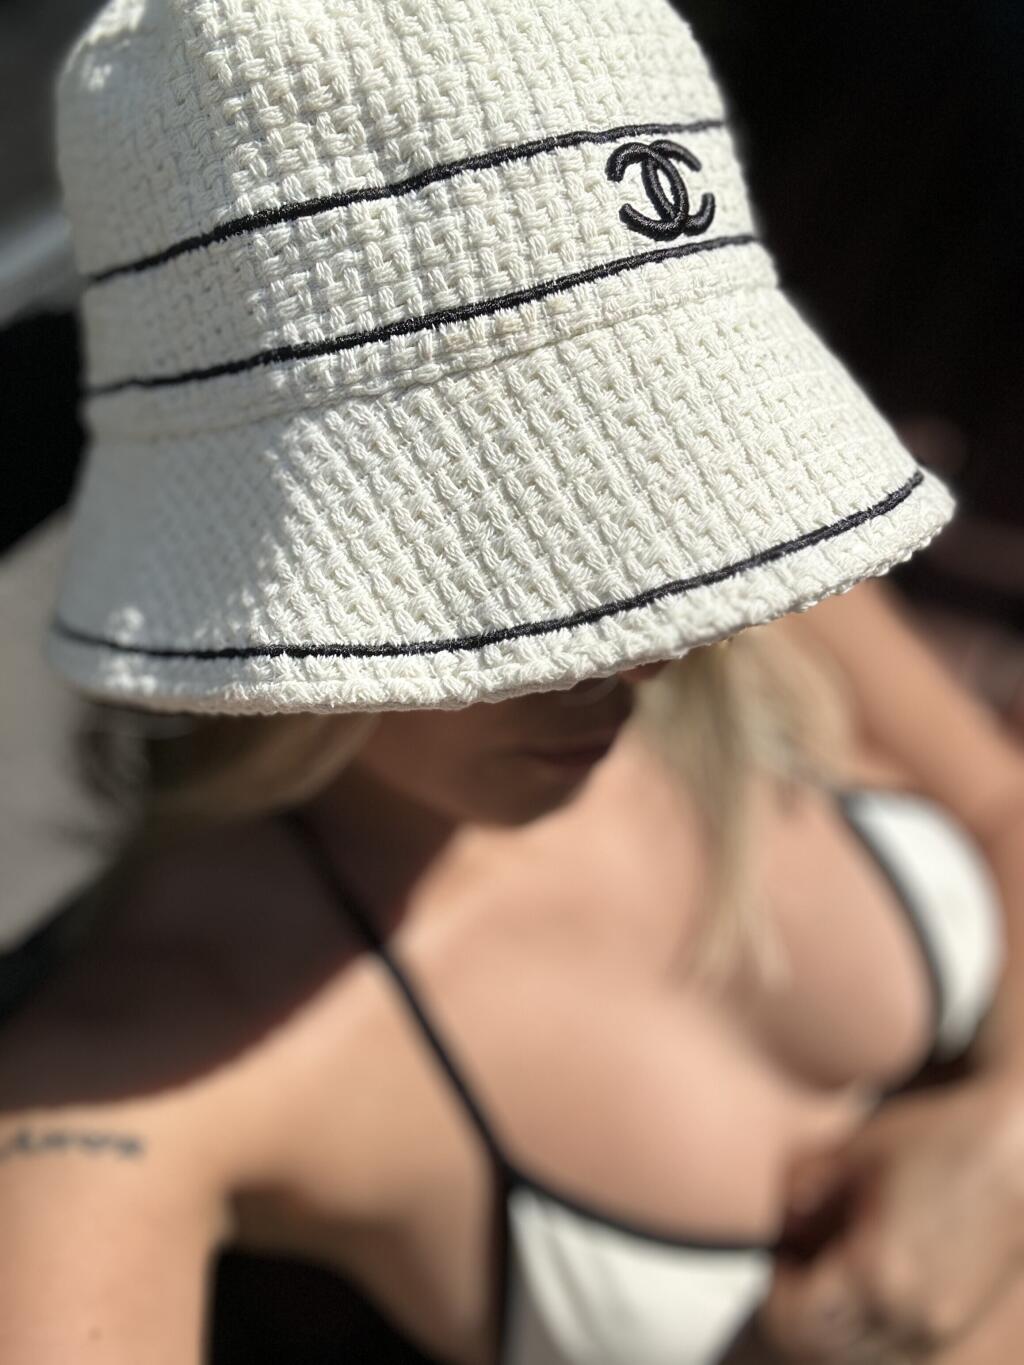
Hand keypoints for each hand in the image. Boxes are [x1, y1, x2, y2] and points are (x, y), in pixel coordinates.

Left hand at [760, 1076, 1023, 1359]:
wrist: (1012, 1146)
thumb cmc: (938, 1139)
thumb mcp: (848, 1153)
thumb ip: (798, 1191)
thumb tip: (778, 1225)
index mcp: (878, 1279)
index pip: (793, 1320)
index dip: (775, 1284)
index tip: (780, 1249)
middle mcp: (912, 1317)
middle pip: (823, 1346)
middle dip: (800, 1304)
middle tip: (799, 1255)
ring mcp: (939, 1324)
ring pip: (860, 1351)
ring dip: (834, 1317)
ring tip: (834, 1260)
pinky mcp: (956, 1317)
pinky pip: (895, 1340)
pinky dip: (869, 1317)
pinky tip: (870, 1267)